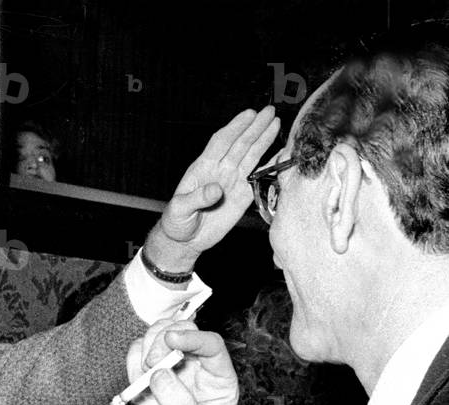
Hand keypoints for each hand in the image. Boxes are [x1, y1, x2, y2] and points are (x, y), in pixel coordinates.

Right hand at [126, 324, 237, 404]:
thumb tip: (160, 376)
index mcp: (220, 384)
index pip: (211, 346)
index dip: (193, 338)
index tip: (172, 342)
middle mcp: (195, 375)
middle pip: (182, 334)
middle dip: (165, 340)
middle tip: (153, 363)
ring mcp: (168, 378)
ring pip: (157, 339)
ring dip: (147, 345)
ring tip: (144, 371)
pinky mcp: (143, 386)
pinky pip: (135, 357)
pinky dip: (132, 357)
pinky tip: (135, 378)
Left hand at [145, 107, 279, 272]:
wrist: (185, 240)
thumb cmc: (176, 222)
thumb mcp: (179, 210)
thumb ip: (197, 198)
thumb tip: (216, 189)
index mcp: (202, 169)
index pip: (221, 143)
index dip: (235, 128)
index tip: (249, 114)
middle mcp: (220, 171)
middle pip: (240, 144)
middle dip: (255, 127)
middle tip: (270, 112)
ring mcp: (232, 181)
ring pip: (250, 156)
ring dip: (263, 139)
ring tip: (276, 122)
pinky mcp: (243, 195)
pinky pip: (259, 177)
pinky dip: (269, 164)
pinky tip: (280, 152)